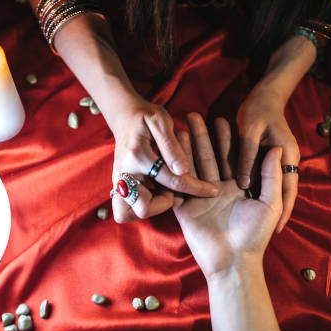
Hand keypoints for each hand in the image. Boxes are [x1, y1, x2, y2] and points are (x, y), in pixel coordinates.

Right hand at [111, 101, 218, 222]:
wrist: (123, 116)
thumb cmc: (146, 116)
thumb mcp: (161, 121)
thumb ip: (172, 146)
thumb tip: (184, 170)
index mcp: (138, 156)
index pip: (173, 181)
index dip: (196, 187)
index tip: (212, 190)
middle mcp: (124, 173)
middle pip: (141, 209)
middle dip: (161, 206)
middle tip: (170, 193)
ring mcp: (118, 182)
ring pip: (126, 213)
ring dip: (148, 208)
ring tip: (163, 193)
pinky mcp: (118, 186)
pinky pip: (126, 207)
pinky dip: (143, 204)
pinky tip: (157, 191)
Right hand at [173, 113, 282, 278]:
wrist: (233, 262)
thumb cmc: (255, 235)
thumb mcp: (270, 202)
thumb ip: (271, 175)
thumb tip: (276, 148)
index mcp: (238, 188)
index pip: (231, 157)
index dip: (226, 139)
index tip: (222, 119)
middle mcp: (218, 190)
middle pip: (210, 157)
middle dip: (203, 136)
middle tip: (195, 114)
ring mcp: (200, 198)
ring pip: (193, 167)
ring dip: (188, 147)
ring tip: (181, 126)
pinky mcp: (185, 208)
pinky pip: (179, 185)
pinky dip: (175, 168)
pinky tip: (171, 151)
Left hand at [236, 87, 299, 232]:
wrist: (264, 95)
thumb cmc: (258, 110)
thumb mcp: (250, 132)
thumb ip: (247, 156)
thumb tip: (243, 182)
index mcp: (286, 156)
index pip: (288, 190)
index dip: (284, 211)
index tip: (277, 231)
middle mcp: (285, 162)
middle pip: (281, 192)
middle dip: (275, 214)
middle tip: (267, 237)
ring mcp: (276, 162)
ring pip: (270, 187)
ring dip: (265, 205)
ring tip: (257, 227)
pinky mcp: (267, 160)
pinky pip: (260, 179)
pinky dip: (255, 191)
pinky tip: (246, 206)